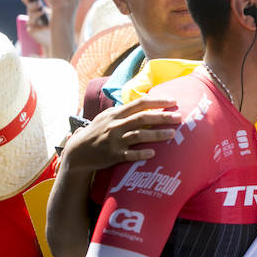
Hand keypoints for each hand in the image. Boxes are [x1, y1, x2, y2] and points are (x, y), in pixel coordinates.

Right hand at [19, 0, 51, 55]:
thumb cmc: (55, 22)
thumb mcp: (54, 10)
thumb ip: (50, 2)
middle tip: (39, 3)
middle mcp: (32, 14)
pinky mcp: (32, 30)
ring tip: (42, 12)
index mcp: (36, 7)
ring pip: (29, 16)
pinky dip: (34, 25)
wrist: (57, 36)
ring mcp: (31, 22)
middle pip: (28, 7)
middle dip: (32, 4)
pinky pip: (30, 27)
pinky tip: (40, 25)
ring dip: (35, 13)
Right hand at [61, 97, 180, 172]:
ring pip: (138, 135)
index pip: (140, 103)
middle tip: (179, 117)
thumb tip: (145, 102)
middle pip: (142, 118)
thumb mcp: (107, 117)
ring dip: (156, 134)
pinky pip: (129, 154)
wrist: (78, 151)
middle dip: (162, 117)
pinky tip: (153, 152)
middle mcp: (116, 125)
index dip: (157, 101)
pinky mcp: (113, 155)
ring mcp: (115, 140)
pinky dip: (141, 153)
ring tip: (172, 134)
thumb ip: (125, 111)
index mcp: (116, 114)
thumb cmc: (97, 132)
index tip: (174, 101)